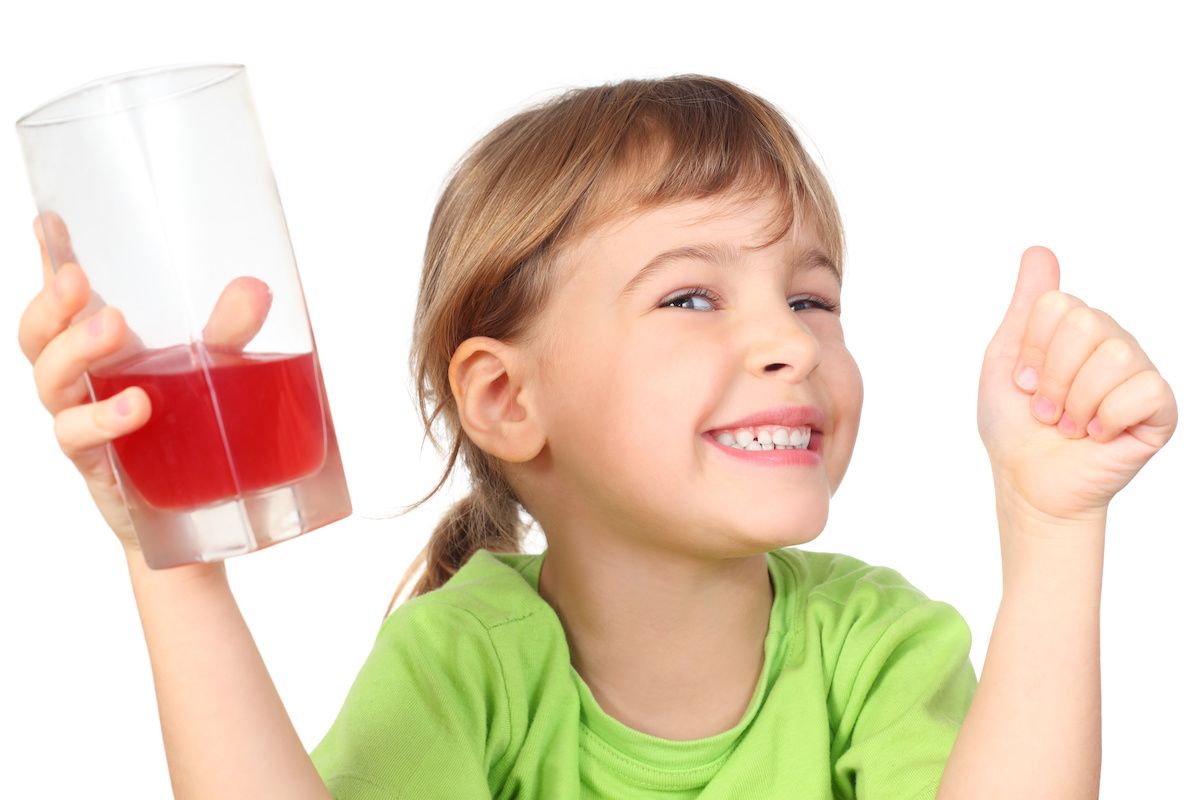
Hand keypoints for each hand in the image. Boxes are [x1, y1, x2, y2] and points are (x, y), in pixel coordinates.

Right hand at [17, 211, 273, 551]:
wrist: (197, 512)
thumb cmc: (195, 428)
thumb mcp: (218, 371)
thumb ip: (229, 332)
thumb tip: (255, 288)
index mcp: (102, 347)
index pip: (65, 298)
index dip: (48, 259)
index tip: (48, 221)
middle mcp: (81, 380)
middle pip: (38, 336)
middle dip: (50, 303)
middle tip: (78, 279)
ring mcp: (82, 419)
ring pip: (49, 382)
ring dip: (74, 351)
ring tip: (113, 329)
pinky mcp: (97, 463)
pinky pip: (77, 438)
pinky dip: (101, 420)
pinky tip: (133, 406)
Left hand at [977, 246, 1176, 525]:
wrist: (1030, 483)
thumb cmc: (1015, 426)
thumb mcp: (1006, 359)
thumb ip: (1027, 306)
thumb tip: (1039, 250)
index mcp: (1075, 329)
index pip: (1057, 304)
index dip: (1032, 349)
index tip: (1023, 383)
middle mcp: (1112, 343)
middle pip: (1086, 323)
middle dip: (1053, 377)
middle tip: (1046, 410)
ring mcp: (1138, 373)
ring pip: (1116, 354)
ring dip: (1078, 401)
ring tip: (1070, 426)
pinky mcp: (1160, 408)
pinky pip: (1144, 389)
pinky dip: (1108, 418)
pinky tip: (1098, 435)